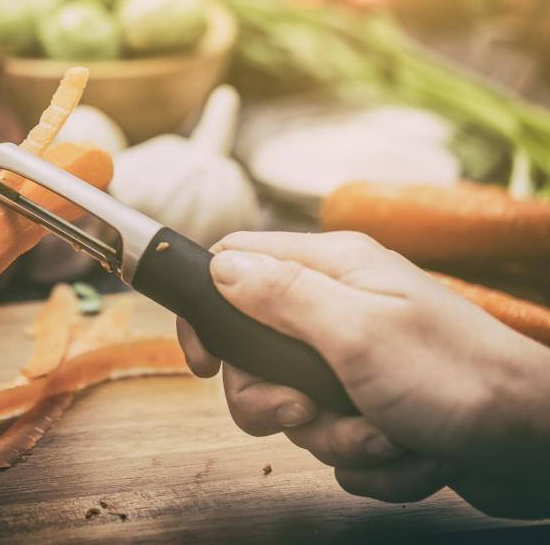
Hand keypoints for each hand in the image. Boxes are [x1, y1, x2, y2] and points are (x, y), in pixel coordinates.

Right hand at [177, 231, 549, 517]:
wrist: (539, 446)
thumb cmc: (457, 380)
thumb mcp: (356, 332)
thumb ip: (280, 295)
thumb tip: (219, 267)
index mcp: (333, 270)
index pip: (237, 264)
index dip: (208, 311)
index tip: (205, 362)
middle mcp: (341, 309)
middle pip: (254, 352)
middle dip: (277, 400)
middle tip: (308, 410)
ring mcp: (359, 361)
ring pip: (295, 407)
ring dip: (335, 436)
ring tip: (388, 437)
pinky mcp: (377, 408)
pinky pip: (336, 439)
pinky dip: (367, 458)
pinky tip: (411, 453)